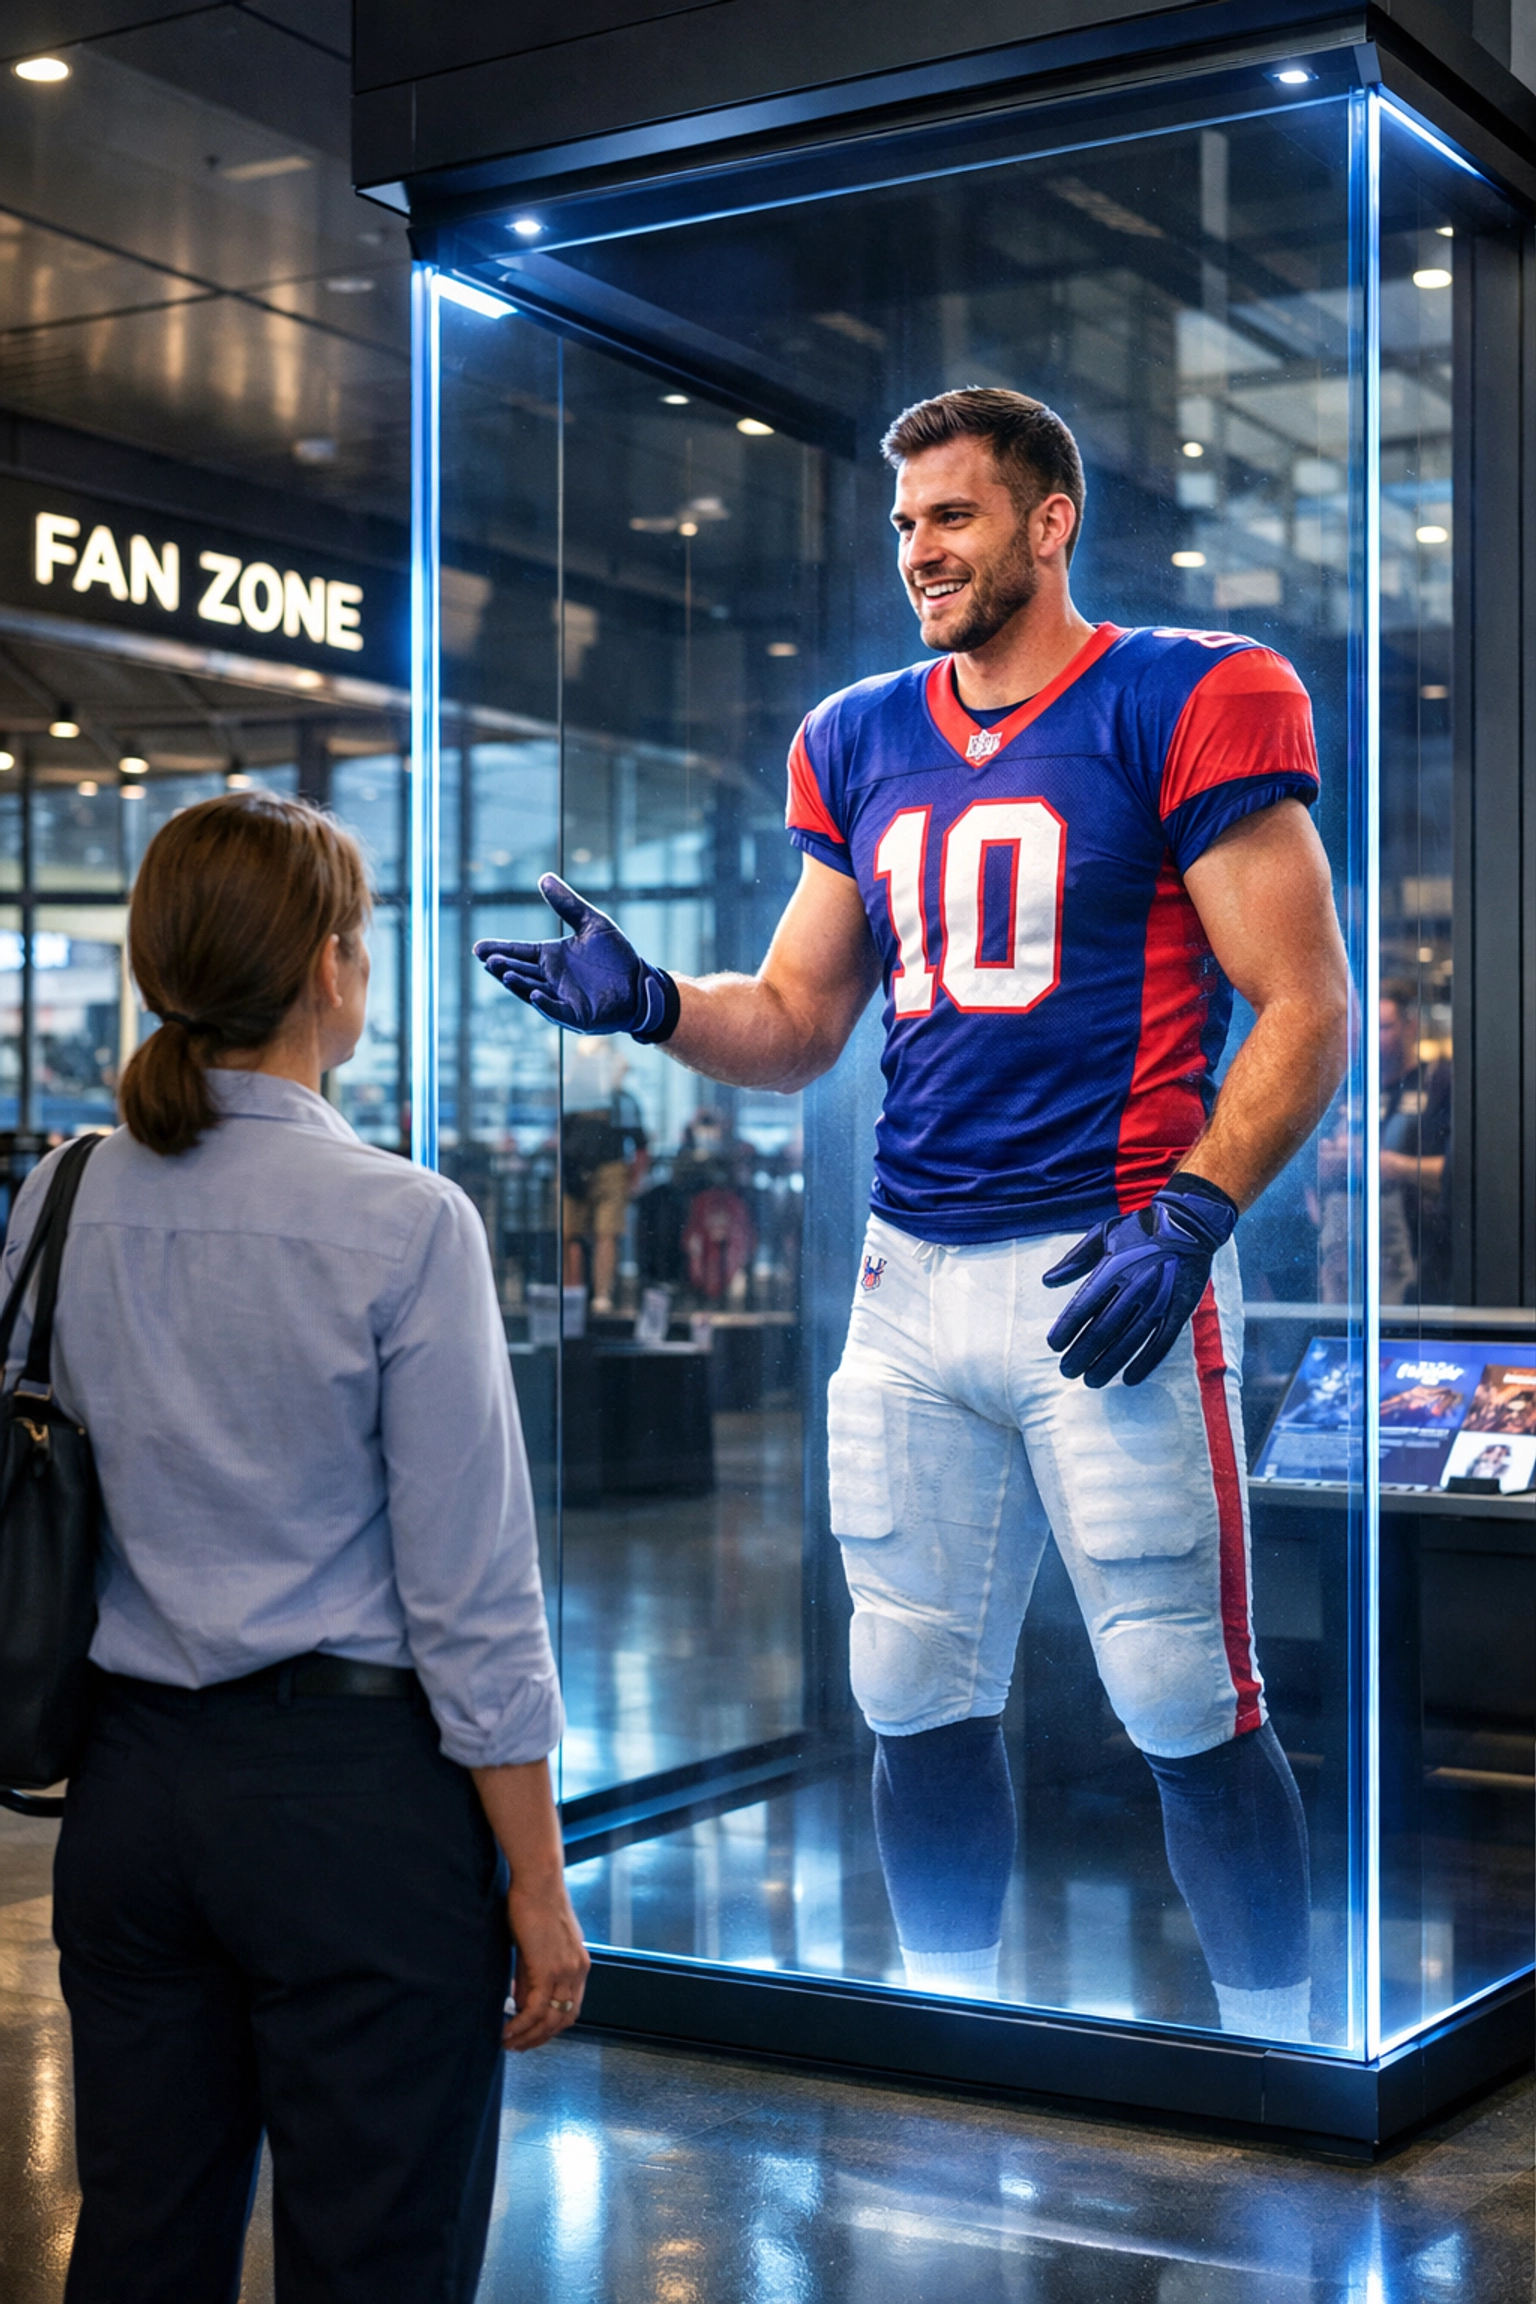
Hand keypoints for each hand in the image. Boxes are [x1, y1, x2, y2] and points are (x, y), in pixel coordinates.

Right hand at [474, 874, 675, 1039]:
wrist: (642, 983)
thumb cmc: (617, 956)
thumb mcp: (592, 923)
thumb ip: (568, 905)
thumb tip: (543, 877)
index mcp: (550, 958)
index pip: (519, 952)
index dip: (499, 949)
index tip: (479, 947)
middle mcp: (551, 979)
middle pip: (520, 971)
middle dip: (502, 966)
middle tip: (487, 959)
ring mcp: (562, 998)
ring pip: (532, 990)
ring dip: (518, 983)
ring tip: (503, 972)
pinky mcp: (577, 1015)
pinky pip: (556, 1010)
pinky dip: (544, 1003)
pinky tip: (534, 994)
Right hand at [501, 1874, 590, 2051]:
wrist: (538, 1882)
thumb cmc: (535, 1906)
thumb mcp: (539, 1947)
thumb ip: (533, 1977)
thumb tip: (521, 2005)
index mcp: (579, 1964)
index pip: (571, 2008)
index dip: (551, 2027)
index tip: (532, 2035)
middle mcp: (578, 1971)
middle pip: (564, 2019)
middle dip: (540, 2038)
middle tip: (518, 2046)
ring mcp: (565, 1971)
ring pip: (550, 2019)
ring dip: (529, 2037)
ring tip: (509, 2043)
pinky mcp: (548, 1969)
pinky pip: (535, 2009)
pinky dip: (522, 2025)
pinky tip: (507, 2030)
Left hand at [1042, 1175, 1237, 1387]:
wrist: (1189, 1222)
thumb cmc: (1140, 1228)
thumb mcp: (1103, 1234)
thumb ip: (1074, 1259)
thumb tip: (1046, 1281)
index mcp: (1112, 1267)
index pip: (1082, 1307)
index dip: (1066, 1329)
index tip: (1054, 1346)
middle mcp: (1134, 1285)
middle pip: (1102, 1330)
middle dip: (1082, 1354)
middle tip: (1068, 1371)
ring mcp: (1159, 1299)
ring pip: (1129, 1342)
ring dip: (1108, 1364)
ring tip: (1091, 1380)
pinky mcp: (1179, 1309)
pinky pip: (1161, 1344)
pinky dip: (1145, 1364)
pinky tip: (1129, 1379)